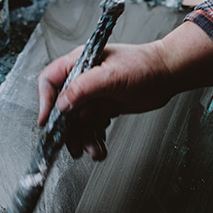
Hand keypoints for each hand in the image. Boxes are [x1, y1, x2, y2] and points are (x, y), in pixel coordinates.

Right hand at [37, 40, 174, 159]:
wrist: (167, 75)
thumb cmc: (144, 65)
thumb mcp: (111, 76)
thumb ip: (83, 88)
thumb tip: (61, 104)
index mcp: (80, 62)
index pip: (51, 80)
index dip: (45, 101)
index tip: (46, 121)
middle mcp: (84, 78)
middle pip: (63, 107)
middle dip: (68, 129)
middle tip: (74, 146)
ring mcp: (94, 94)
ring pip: (78, 121)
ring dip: (83, 138)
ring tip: (94, 150)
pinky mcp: (104, 106)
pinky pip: (91, 126)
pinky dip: (94, 138)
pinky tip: (101, 145)